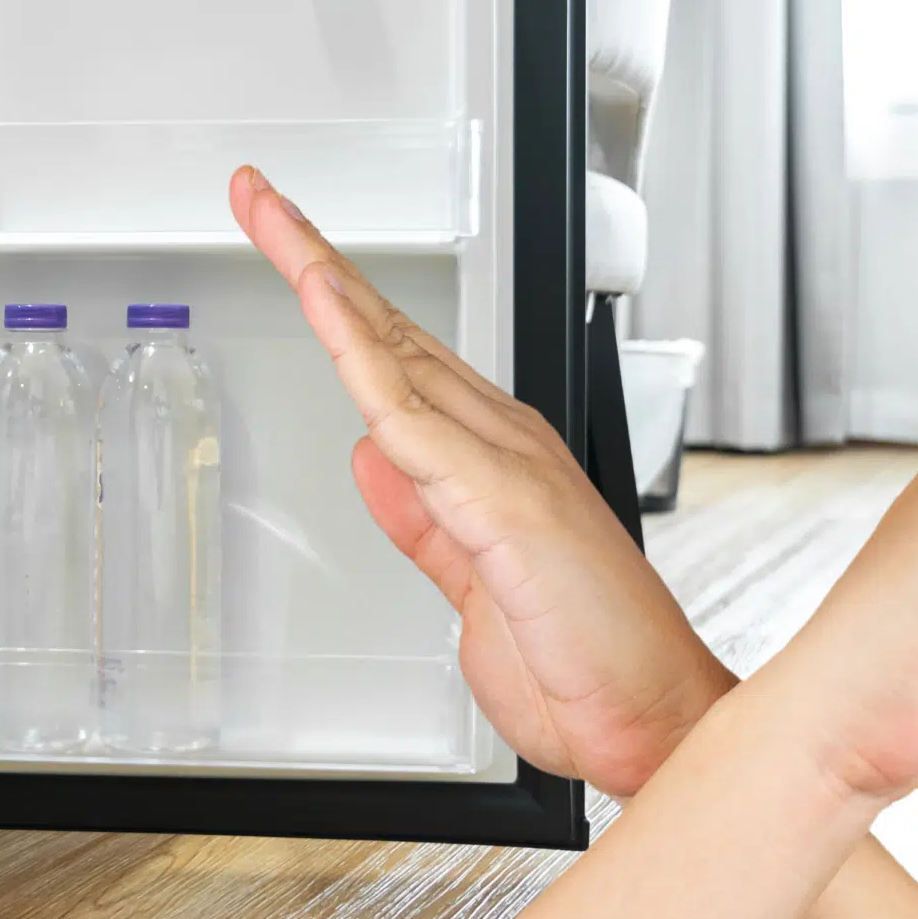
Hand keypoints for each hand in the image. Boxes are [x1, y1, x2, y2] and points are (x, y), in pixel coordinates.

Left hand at [229, 165, 730, 796]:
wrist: (658, 722)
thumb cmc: (586, 662)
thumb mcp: (471, 588)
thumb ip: (422, 523)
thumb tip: (372, 464)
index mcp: (491, 461)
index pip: (395, 359)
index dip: (335, 301)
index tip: (284, 249)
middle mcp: (500, 444)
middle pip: (388, 329)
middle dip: (316, 257)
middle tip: (259, 195)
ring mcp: (503, 465)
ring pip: (394, 351)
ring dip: (328, 281)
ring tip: (275, 219)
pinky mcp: (503, 502)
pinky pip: (413, 418)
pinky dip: (365, 358)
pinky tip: (328, 312)